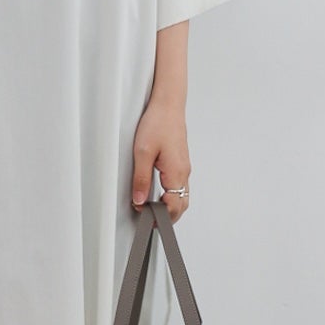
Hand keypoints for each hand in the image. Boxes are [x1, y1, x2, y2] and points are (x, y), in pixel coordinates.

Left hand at [131, 102, 190, 222]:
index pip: (174, 206)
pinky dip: (172, 196)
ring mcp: (184, 168)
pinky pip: (180, 186)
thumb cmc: (158, 123)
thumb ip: (141, 179)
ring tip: (152, 209)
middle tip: (148, 218)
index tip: (145, 215)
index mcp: (176, 172)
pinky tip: (160, 194)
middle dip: (167, 217)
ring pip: (182, 197)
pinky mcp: (181, 163)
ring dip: (170, 207)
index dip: (160, 216)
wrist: (168, 105)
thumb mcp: (142, 153)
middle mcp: (184, 172)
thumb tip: (140, 200)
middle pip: (181, 205)